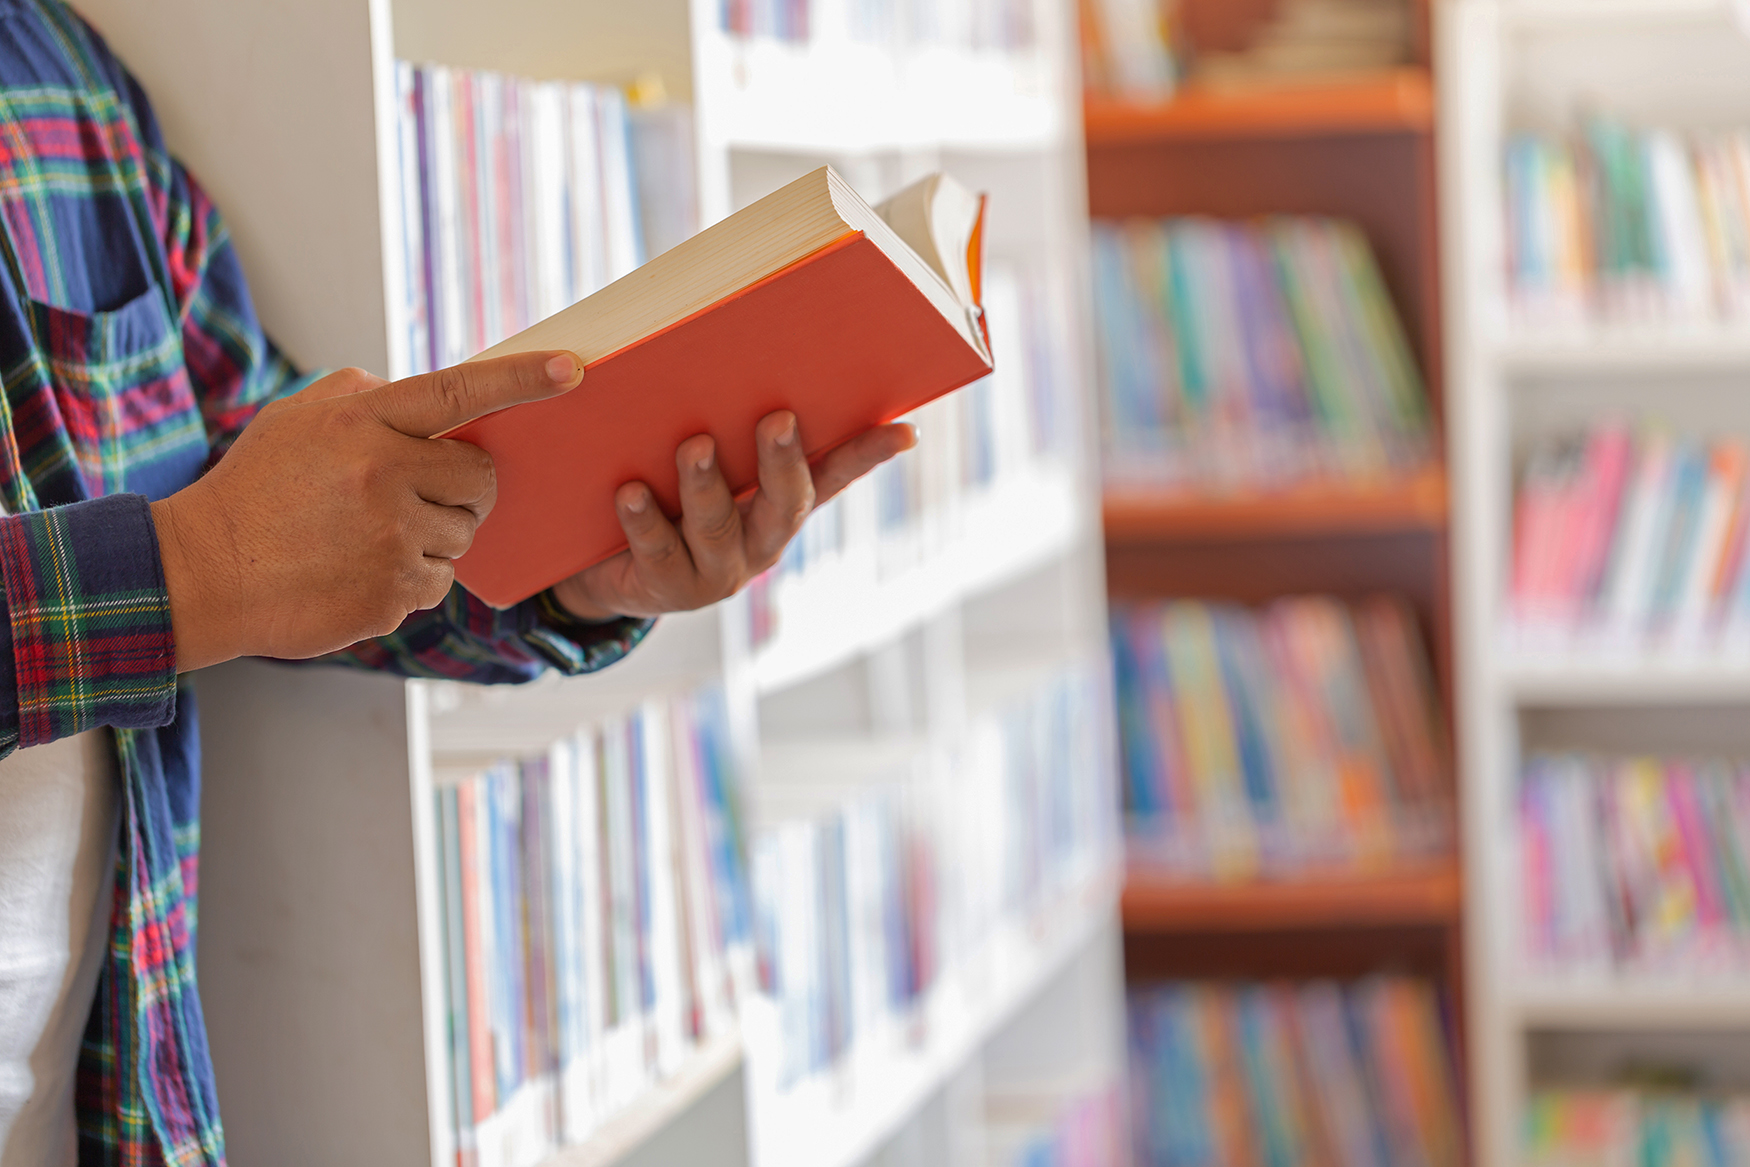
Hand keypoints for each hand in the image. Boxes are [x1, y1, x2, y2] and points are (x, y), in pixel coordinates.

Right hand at [152, 351, 582, 670]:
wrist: (200, 573)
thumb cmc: (256, 490)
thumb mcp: (295, 419)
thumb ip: (364, 397)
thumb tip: (434, 401)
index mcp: (361, 422)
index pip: (457, 392)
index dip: (520, 378)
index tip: (573, 367)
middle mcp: (383, 474)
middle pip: (480, 476)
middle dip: (463, 487)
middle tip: (415, 495)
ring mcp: (391, 537)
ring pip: (464, 533)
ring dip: (435, 536)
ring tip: (370, 536)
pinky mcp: (392, 592)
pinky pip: (440, 581)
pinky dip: (413, 578)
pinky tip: (362, 571)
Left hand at [549, 412, 915, 620]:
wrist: (608, 568)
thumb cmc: (661, 491)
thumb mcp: (689, 453)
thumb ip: (710, 414)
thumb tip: (705, 345)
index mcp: (777, 503)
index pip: (832, 475)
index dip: (868, 455)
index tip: (906, 430)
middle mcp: (761, 540)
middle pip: (785, 503)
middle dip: (782, 461)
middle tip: (777, 417)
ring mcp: (720, 570)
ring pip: (719, 526)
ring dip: (707, 484)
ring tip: (694, 445)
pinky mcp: (671, 589)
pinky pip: (660, 552)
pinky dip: (646, 519)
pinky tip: (630, 491)